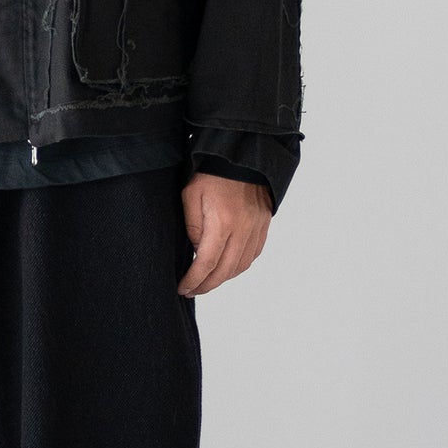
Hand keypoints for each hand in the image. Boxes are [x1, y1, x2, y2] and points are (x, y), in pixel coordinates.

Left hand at [178, 172, 272, 295]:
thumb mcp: (191, 195)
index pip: (206, 263)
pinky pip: (253, 255)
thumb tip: (196, 252)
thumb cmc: (212, 173)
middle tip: (192, 290)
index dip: (194, 280)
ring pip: (241, 266)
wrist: (242, 156)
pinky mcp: (264, 225)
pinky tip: (226, 268)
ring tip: (207, 282)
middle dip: (207, 286)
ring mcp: (256, 228)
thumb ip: (192, 227)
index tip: (183, 288)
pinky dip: (239, 267)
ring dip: (223, 279)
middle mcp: (243, 229)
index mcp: (222, 222)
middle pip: (225, 271)